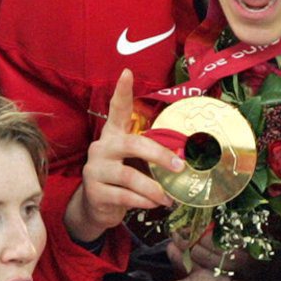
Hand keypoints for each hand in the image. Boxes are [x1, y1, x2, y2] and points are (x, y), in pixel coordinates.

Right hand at [66, 71, 179, 243]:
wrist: (96, 207)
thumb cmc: (122, 180)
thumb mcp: (134, 163)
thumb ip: (151, 156)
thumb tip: (185, 158)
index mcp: (113, 136)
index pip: (116, 110)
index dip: (122, 92)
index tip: (127, 73)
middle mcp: (101, 148)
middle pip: (132, 145)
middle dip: (159, 155)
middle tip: (180, 167)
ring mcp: (95, 169)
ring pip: (129, 177)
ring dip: (154, 189)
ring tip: (167, 198)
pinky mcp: (95, 192)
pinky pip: (125, 196)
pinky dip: (144, 201)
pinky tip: (154, 204)